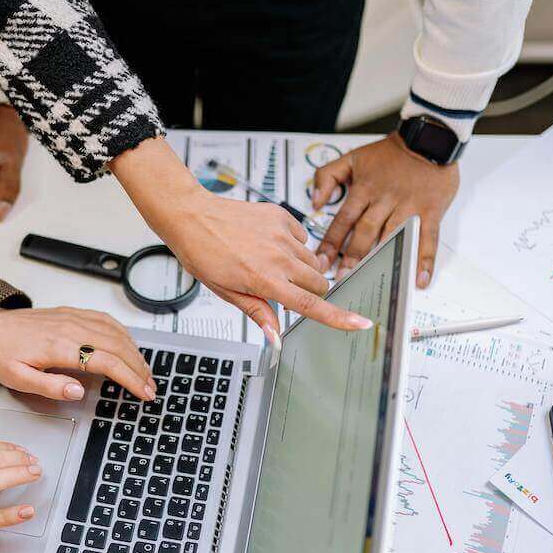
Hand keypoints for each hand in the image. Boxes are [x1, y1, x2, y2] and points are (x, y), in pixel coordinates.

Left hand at [0, 308, 155, 401]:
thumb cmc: (0, 353)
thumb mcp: (17, 379)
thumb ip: (49, 387)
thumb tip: (78, 392)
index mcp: (59, 346)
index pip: (107, 362)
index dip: (130, 378)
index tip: (144, 392)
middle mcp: (70, 328)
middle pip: (118, 346)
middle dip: (139, 368)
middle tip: (151, 388)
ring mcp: (72, 318)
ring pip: (115, 332)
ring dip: (135, 352)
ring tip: (145, 372)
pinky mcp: (71, 313)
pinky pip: (105, 320)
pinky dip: (123, 333)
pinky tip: (129, 345)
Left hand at [109, 137, 371, 334]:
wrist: (192, 216)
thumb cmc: (203, 253)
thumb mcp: (226, 291)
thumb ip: (257, 311)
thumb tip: (275, 336)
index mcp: (265, 279)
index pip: (311, 304)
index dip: (339, 317)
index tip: (361, 323)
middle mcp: (279, 256)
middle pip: (320, 282)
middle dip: (313, 291)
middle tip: (287, 289)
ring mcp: (282, 234)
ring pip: (313, 261)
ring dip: (302, 269)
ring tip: (272, 264)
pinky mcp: (281, 215)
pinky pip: (302, 236)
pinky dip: (293, 245)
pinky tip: (270, 244)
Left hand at [312, 132, 458, 287]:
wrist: (427, 138)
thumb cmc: (390, 152)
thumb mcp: (352, 157)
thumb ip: (327, 176)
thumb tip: (314, 201)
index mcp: (364, 189)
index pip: (342, 220)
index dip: (330, 243)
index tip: (321, 262)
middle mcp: (384, 200)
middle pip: (364, 232)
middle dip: (351, 257)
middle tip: (342, 278)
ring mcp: (408, 206)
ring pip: (391, 236)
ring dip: (381, 260)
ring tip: (372, 280)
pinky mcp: (430, 210)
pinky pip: (427, 238)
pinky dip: (424, 259)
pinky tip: (419, 279)